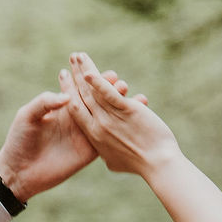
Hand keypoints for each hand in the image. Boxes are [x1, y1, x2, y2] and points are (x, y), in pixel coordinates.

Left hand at [0, 63, 129, 201]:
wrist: (19, 172)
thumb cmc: (19, 141)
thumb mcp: (28, 116)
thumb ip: (45, 102)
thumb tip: (67, 96)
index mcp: (62, 108)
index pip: (79, 89)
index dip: (90, 79)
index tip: (101, 70)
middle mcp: (75, 119)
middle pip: (96, 100)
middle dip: (108, 89)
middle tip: (118, 81)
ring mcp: (83, 135)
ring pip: (104, 117)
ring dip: (116, 105)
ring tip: (126, 93)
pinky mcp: (89, 151)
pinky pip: (106, 137)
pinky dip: (119, 128)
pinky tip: (129, 117)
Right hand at [61, 52, 181, 180]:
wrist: (158, 165)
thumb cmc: (138, 165)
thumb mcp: (115, 161)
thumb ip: (106, 152)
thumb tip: (103, 150)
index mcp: (93, 136)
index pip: (76, 110)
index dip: (68, 91)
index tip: (64, 77)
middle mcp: (99, 125)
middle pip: (81, 96)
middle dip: (74, 75)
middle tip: (71, 57)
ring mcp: (112, 118)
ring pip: (93, 92)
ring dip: (85, 70)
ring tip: (78, 55)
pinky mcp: (127, 111)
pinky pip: (109, 95)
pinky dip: (99, 83)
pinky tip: (90, 72)